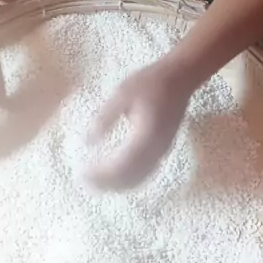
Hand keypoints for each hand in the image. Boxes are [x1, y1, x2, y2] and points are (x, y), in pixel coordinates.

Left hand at [86, 60, 191, 190]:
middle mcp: (155, 149)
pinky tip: (118, 174)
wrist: (180, 77)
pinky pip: (146, 173)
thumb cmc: (150, 82)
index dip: (100, 174)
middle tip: (85, 181)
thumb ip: (105, 118)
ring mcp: (162, 151)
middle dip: (106, 184)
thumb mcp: (122, 94)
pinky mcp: (164, 149)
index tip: (81, 174)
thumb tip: (87, 142)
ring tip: (97, 182)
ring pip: (139, 179)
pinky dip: (130, 179)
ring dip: (118, 185)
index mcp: (144, 136)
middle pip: (129, 178)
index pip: (119, 166)